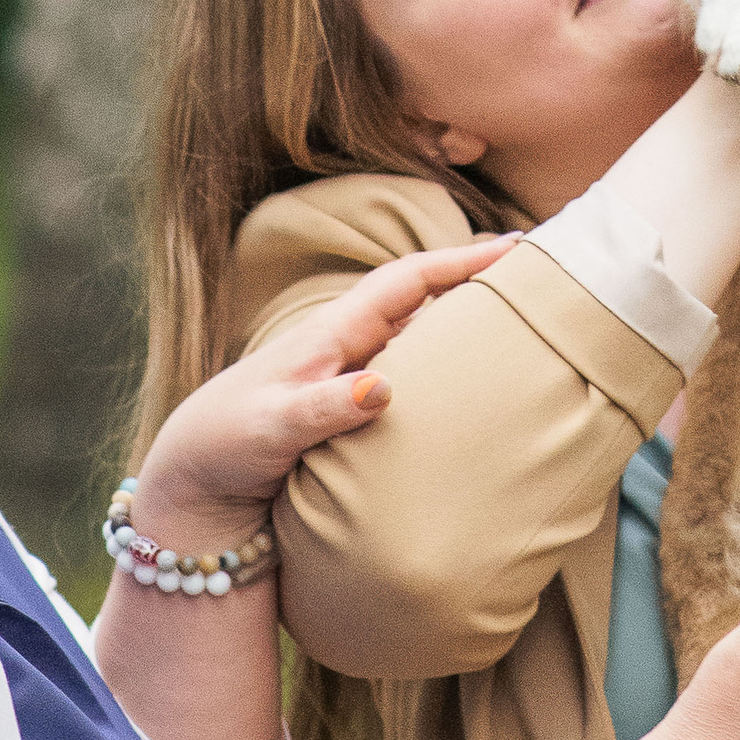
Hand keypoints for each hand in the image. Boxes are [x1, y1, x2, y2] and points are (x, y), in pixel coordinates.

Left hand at [128, 236, 519, 553]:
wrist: (196, 493)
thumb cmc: (223, 450)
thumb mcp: (268, 429)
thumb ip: (322, 409)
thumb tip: (382, 389)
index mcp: (331, 337)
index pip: (407, 283)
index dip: (460, 260)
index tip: (517, 247)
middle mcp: (349, 351)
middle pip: (426, 304)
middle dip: (480, 283)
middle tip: (543, 277)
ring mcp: (354, 384)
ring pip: (424, 345)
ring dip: (471, 331)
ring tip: (531, 327)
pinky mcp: (356, 421)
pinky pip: (417, 388)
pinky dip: (452, 380)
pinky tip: (484, 395)